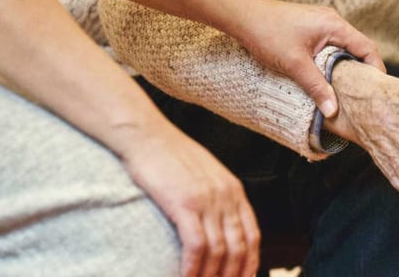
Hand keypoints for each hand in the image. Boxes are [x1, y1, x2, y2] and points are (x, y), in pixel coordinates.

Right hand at [117, 124, 259, 276]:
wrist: (146, 135)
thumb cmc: (169, 155)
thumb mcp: (204, 173)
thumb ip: (216, 196)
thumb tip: (217, 222)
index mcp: (233, 190)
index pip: (252, 234)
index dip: (250, 262)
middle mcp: (226, 196)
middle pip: (240, 247)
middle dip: (233, 275)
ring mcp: (207, 200)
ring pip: (220, 250)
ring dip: (212, 276)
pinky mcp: (184, 203)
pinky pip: (196, 245)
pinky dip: (194, 268)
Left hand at [232, 0, 385, 117]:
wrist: (242, 16)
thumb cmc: (268, 34)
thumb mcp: (295, 65)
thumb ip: (317, 87)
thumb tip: (333, 111)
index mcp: (335, 25)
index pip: (367, 48)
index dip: (376, 69)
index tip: (377, 91)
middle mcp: (332, 21)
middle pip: (358, 48)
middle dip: (362, 71)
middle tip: (364, 95)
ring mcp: (321, 23)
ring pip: (343, 48)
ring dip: (346, 67)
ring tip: (347, 90)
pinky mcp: (310, 28)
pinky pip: (330, 46)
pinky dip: (333, 61)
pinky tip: (327, 77)